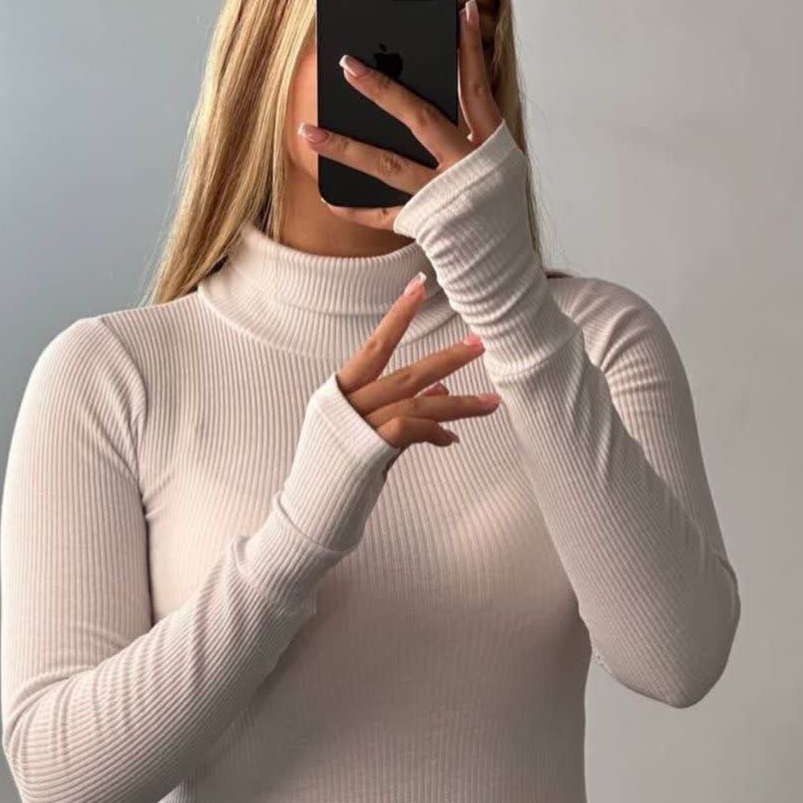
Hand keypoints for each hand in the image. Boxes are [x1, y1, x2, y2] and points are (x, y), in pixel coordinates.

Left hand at [298, 0, 503, 230]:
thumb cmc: (497, 203)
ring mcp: (438, 195)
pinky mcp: (422, 222)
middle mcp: (461, 167)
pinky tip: (329, 197)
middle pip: (419, 119)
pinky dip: (354, 208)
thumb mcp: (498, 158)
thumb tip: (445, 82)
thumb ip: (473, 121)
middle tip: (346, 65)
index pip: (476, 89)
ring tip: (308, 131)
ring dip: (344, 147)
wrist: (499, 258)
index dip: (470, 50)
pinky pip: (381, 215)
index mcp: (486, 146)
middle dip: (382, 90)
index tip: (460, 10)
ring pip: (387, 165)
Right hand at [336, 269, 501, 472]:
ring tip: (492, 401)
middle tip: (480, 342)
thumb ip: (401, 411)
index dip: (398, 315)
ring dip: (460, 402)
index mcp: (340, 393)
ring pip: (417, 402)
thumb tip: (442, 389)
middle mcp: (345, 404)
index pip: (374, 346)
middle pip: (406, 372)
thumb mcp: (368, 437)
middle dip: (447, 357)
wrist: (310, 517)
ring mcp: (354, 427)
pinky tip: (452, 439)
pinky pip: (411, 429)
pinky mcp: (366, 451)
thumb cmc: (337, 478)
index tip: (419, 286)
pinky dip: (437, 432)